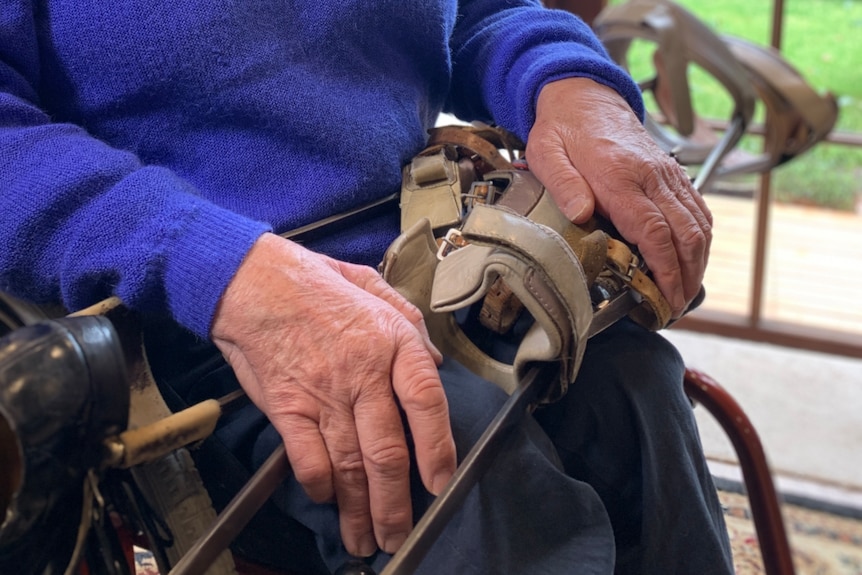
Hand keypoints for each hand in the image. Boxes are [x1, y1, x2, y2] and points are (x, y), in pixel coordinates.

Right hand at [210, 233, 456, 556]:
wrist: (250, 280)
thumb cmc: (313, 282)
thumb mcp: (374, 286)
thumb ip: (409, 323)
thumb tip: (435, 363)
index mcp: (391, 342)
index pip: (427, 403)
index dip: (438, 448)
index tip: (441, 482)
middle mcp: (361, 374)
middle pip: (387, 452)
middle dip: (394, 504)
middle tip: (398, 535)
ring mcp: (322, 394)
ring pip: (349, 464)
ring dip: (358, 508)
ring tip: (365, 539)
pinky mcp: (287, 407)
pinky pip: (306, 457)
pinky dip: (318, 484)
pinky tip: (328, 500)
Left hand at [526, 78, 712, 315]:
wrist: (584, 96)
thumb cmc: (563, 130)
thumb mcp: (548, 154)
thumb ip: (564, 185)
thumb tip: (581, 214)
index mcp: (621, 177)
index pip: (655, 230)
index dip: (665, 269)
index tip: (665, 298)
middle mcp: (653, 176)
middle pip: (686, 233)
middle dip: (686, 277)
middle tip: (674, 310)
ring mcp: (667, 174)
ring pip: (699, 224)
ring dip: (697, 263)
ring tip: (684, 295)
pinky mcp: (672, 174)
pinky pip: (698, 209)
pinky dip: (700, 239)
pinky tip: (692, 261)